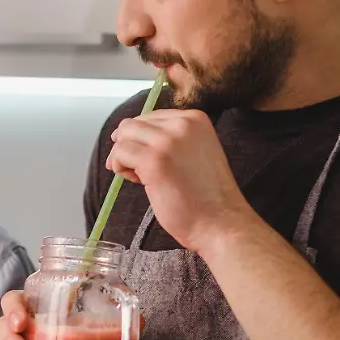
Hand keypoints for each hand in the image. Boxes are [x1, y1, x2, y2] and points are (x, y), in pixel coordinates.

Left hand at [106, 109, 252, 253]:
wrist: (220, 222)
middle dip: (129, 146)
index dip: (143, 138)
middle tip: (139, 171)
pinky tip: (138, 181)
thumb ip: (171, 140)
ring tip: (140, 177)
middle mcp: (182, 124)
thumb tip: (128, 135)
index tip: (149, 159)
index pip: (151, 117)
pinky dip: (120, 166)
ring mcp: (167, 140)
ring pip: (123, 136)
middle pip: (133, 124)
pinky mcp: (154, 160)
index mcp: (195, 119)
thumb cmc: (206, 196)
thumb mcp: (195, 152)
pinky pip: (120, 153)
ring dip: (123, 157)